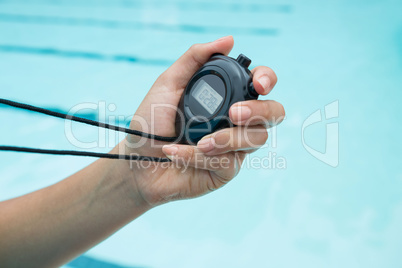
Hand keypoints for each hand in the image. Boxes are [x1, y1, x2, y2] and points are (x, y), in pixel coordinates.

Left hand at [115, 36, 284, 206]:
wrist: (136, 161)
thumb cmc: (151, 122)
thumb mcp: (168, 84)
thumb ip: (194, 59)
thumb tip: (228, 40)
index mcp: (226, 96)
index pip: (260, 84)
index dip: (267, 79)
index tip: (259, 83)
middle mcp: (235, 121)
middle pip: (273, 113)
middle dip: (260, 111)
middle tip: (234, 114)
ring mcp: (233, 146)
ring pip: (257, 139)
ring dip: (227, 138)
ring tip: (199, 142)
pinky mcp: (225, 170)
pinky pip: (228, 162)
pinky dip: (198, 156)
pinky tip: (176, 153)